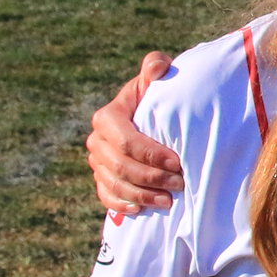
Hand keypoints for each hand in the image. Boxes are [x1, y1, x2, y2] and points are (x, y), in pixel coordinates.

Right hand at [88, 52, 182, 216]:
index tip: (177, 161)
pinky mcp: (101, 179)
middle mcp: (97, 141)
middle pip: (120, 166)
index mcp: (108, 117)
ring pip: (115, 184)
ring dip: (143, 195)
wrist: (151, 119)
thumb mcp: (157, 81)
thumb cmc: (157, 98)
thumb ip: (156, 68)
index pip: (125, 141)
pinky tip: (142, 210)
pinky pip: (107, 197)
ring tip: (170, 200)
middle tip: (180, 183)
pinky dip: (124, 205)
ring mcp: (97, 162)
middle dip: (151, 177)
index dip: (150, 154)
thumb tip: (157, 66)